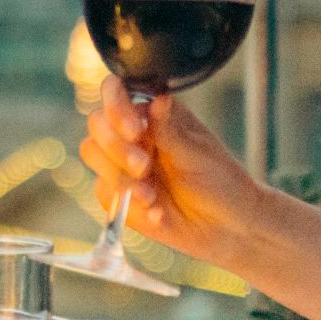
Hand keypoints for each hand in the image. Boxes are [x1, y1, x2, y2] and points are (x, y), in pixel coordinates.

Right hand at [76, 85, 274, 273]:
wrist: (227, 226)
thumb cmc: (220, 181)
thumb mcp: (198, 154)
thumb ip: (170, 131)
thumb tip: (158, 100)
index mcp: (153, 115)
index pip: (116, 93)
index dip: (116, 107)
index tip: (135, 131)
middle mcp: (133, 135)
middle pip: (97, 125)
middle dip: (117, 147)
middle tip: (143, 166)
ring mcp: (122, 165)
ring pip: (93, 155)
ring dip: (120, 177)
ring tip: (151, 195)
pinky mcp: (118, 195)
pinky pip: (105, 194)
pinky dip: (129, 205)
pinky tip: (157, 212)